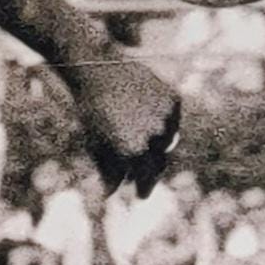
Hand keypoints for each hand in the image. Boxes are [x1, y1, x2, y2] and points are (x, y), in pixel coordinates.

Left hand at [71, 53, 181, 194]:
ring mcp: (167, 117)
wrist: (97, 68)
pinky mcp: (173, 99)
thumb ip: (108, 170)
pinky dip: (164, 123)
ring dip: (157, 145)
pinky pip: (173, 119)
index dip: (143, 188)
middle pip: (159, 163)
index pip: (145, 178)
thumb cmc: (91, 109)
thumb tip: (110, 195)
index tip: (140, 195)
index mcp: (133, 150)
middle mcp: (154, 136)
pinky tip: (151, 120)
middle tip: (143, 179)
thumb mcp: (96, 143)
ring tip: (143, 142)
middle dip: (151, 172)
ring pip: (167, 141)